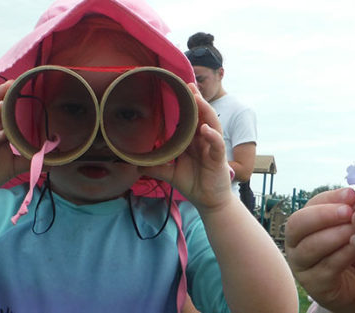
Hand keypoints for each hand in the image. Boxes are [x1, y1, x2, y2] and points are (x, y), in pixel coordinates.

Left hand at [140, 83, 232, 210]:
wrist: (209, 202)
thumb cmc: (194, 184)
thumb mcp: (170, 174)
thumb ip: (156, 168)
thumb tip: (136, 165)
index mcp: (193, 142)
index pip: (191, 119)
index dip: (187, 105)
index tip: (180, 89)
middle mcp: (203, 141)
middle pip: (202, 116)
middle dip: (197, 101)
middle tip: (190, 85)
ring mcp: (212, 148)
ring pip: (212, 125)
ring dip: (206, 111)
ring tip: (198, 99)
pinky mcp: (218, 159)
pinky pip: (217, 145)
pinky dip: (212, 136)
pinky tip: (205, 129)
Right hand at [285, 188, 354, 312]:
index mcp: (305, 226)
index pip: (310, 205)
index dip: (329, 198)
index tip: (352, 194)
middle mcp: (296, 244)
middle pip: (297, 224)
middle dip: (323, 215)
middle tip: (349, 212)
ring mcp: (302, 266)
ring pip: (310, 246)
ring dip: (335, 235)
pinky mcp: (315, 286)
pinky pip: (326, 267)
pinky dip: (342, 255)